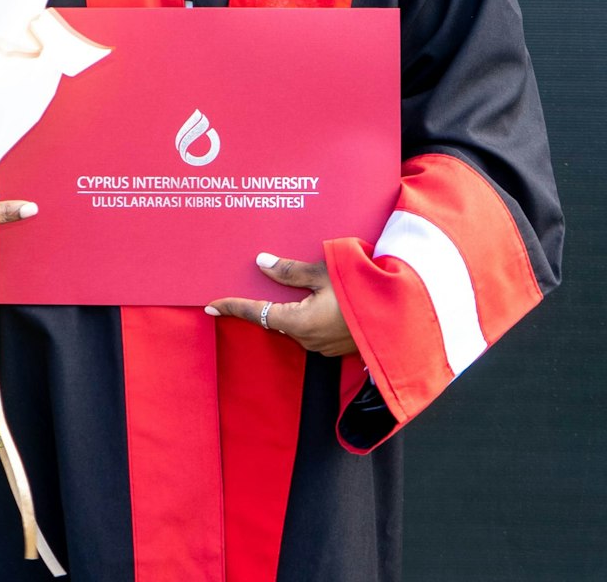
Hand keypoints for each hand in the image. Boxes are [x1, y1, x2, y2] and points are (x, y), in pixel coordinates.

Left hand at [206, 254, 357, 357]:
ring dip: (288, 308)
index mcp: (298, 322)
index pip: (256, 314)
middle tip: (248, 286)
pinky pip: (312, 329)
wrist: (400, 315)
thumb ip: (289, 270)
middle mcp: (307, 340)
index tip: (210, 305)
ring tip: (287, 288)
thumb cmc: (362, 290)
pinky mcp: (337, 346)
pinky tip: (314, 300)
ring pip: (294, 324)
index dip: (232, 307)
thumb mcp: (323, 273)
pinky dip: (306, 315)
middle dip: (263, 303)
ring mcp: (323, 346)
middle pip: (275, 319)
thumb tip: (261, 263)